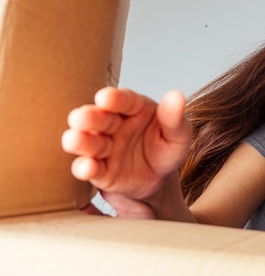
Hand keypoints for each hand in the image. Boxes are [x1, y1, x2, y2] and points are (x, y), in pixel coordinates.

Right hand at [62, 87, 191, 201]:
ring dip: (80, 141)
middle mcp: (114, 124)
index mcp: (134, 108)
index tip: (105, 98)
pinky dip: (85, 168)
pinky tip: (86, 167)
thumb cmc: (167, 149)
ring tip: (74, 140)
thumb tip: (177, 96)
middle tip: (80, 118)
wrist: (160, 179)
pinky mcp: (100, 172)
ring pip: (89, 142)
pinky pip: (90, 169)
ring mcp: (104, 147)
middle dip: (89, 118)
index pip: (123, 100)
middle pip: (99, 118)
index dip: (114, 98)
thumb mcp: (178, 135)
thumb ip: (175, 118)